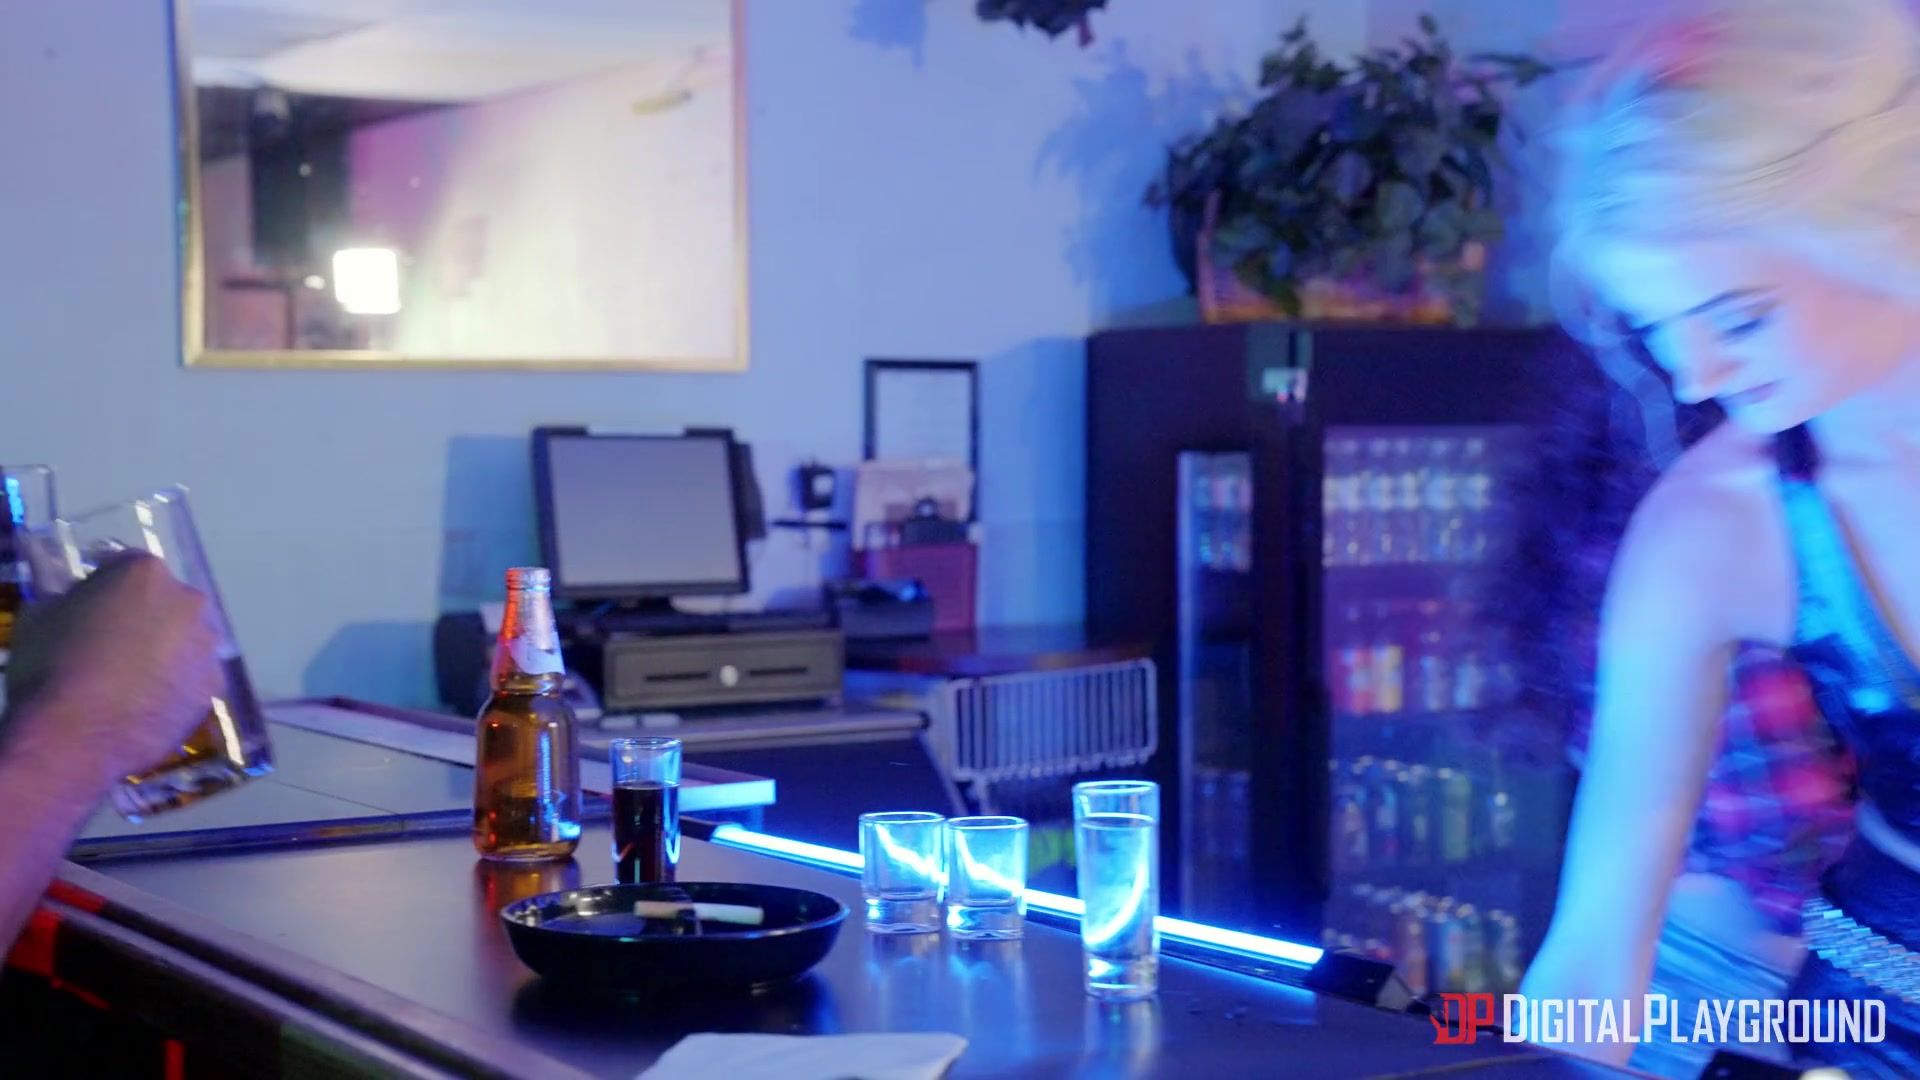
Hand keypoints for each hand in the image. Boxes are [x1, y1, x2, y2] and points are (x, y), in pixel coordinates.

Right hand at [4, 553, 222, 791]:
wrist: (77, 735)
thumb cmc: (51, 667)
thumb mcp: (40, 616)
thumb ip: (67, 597)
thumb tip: (76, 600)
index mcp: (145, 572)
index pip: (126, 567)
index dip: (105, 586)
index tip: (91, 605)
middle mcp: (188, 601)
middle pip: (165, 601)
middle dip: (144, 616)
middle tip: (115, 644)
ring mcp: (206, 645)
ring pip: (186, 639)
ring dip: (167, 650)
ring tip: (134, 678)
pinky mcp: (214, 685)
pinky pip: (194, 676)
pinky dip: (177, 683)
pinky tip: (151, 701)